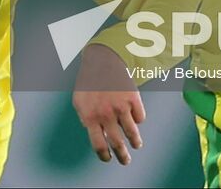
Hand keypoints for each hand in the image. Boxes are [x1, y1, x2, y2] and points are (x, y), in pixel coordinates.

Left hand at [72, 44, 145, 164]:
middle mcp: (106, 114)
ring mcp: (121, 107)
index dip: (104, 155)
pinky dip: (138, 120)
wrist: (103, 60)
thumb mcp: (79, 101)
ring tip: (136, 145)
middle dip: (123, 156)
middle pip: (117, 144)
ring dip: (135, 142)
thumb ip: (85, 119)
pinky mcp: (133, 99)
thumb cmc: (90, 82)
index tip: (108, 158)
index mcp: (90, 117)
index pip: (99, 145)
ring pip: (132, 134)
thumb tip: (96, 135)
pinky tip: (135, 118)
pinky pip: (140, 117)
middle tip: (126, 161)